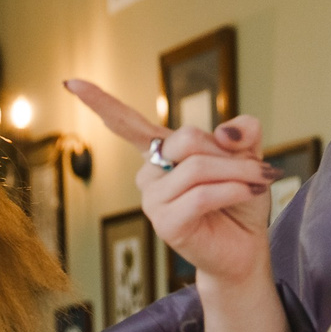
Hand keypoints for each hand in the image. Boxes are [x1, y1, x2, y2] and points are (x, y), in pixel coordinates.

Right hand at [65, 80, 276, 290]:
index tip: (72, 83)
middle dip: (230, 152)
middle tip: (256, 168)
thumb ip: (242, 134)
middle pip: (185, 139)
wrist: (246, 248)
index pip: (127, 124)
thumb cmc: (241, 202)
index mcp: (163, 155)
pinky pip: (202, 194)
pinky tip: (248, 194)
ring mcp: (153, 201)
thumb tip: (227, 134)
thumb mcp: (249, 158)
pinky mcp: (164, 224)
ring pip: (198, 168)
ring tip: (258, 183)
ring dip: (240, 173)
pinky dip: (234, 190)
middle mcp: (150, 175)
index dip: (100, 102)